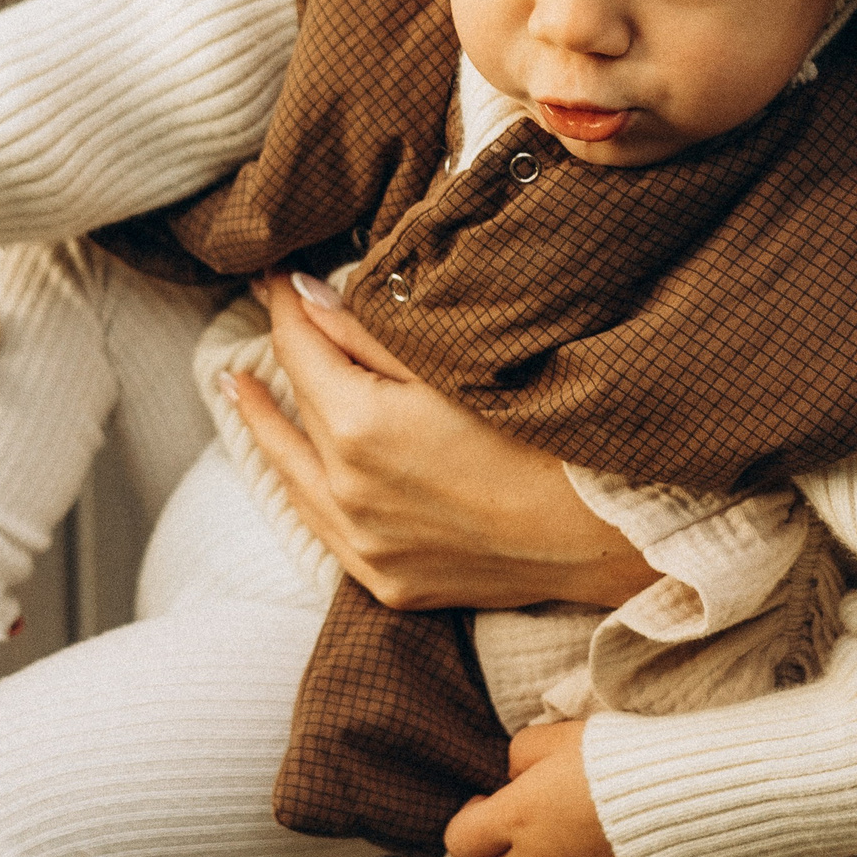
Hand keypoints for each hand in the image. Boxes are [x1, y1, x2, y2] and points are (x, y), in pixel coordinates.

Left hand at [230, 273, 656, 609]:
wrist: (615, 535)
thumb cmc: (551, 431)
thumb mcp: (458, 362)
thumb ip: (370, 329)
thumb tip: (304, 294)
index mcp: (358, 428)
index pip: (301, 347)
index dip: (287, 303)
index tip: (277, 271)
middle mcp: (347, 494)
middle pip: (298, 405)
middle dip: (284, 353)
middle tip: (271, 309)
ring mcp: (365, 548)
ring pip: (292, 473)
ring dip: (269, 425)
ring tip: (241, 388)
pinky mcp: (390, 584)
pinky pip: (324, 528)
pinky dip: (302, 486)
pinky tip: (292, 465)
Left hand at [447, 721, 640, 856]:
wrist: (684, 791)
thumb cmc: (619, 756)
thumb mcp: (558, 734)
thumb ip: (521, 753)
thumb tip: (513, 773)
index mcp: (518, 818)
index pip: (459, 842)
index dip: (467, 823)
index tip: (487, 804)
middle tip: (506, 840)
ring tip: (557, 849)